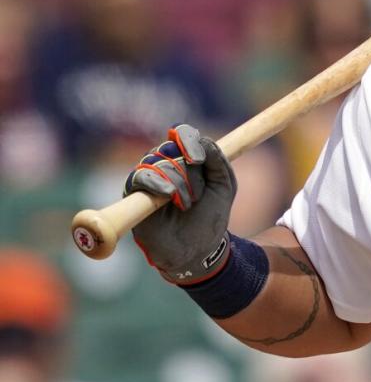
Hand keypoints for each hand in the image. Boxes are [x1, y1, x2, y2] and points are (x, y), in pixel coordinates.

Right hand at [126, 124, 236, 284]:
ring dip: (178, 183)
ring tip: (187, 204)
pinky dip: (156, 183)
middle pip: (172, 148)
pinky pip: (140, 176)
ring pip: (159, 162)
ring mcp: (149, 176)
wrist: (197, 247)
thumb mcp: (224, 186)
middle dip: (190, 172)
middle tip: (198, 195)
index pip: (183, 134)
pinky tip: (168, 195)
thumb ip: (218, 161)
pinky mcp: (134, 192)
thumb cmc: (210, 215)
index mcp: (187, 157)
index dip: (189, 140)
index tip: (199, 159)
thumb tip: (203, 139)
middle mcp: (166, 163)